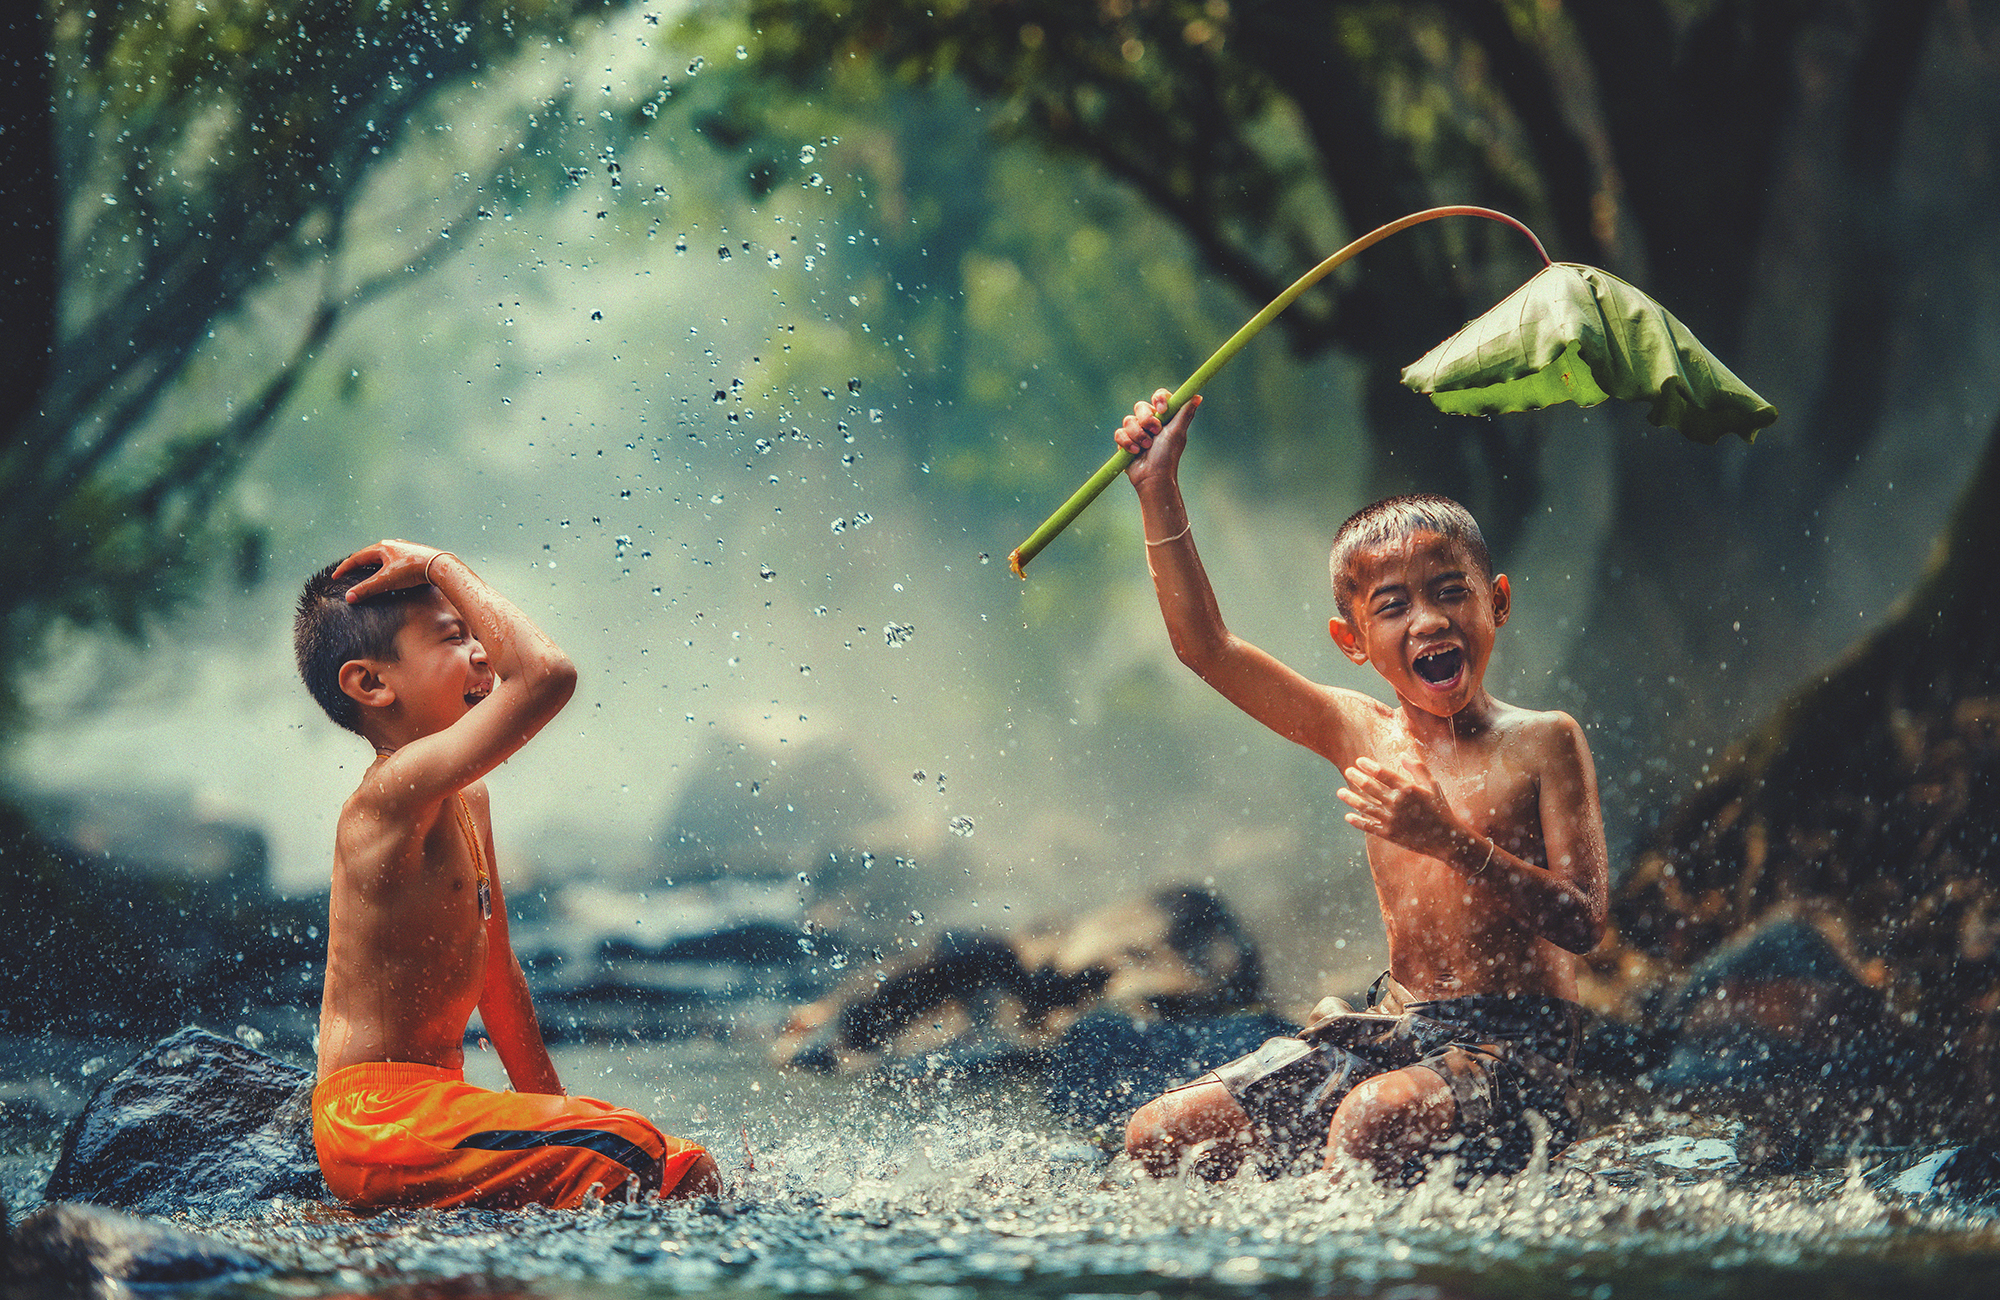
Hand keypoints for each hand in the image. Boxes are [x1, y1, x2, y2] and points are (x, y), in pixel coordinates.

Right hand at [331, 538, 443, 602]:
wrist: (439, 566)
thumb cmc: (412, 571)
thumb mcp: (386, 582)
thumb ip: (367, 589)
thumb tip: (348, 597)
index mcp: (381, 548)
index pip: (357, 558)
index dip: (345, 568)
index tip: (335, 576)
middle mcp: (391, 544)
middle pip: (369, 554)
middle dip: (358, 564)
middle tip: (348, 572)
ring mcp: (403, 548)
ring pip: (383, 556)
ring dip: (373, 563)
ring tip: (366, 571)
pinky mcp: (414, 553)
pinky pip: (395, 559)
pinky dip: (386, 565)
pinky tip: (390, 570)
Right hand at [1115, 389, 1199, 487]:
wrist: (1153, 476)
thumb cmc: (1167, 455)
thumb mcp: (1177, 432)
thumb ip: (1185, 412)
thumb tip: (1198, 397)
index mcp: (1164, 417)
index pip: (1159, 397)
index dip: (1159, 399)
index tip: (1162, 410)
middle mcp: (1150, 422)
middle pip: (1140, 406)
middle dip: (1146, 420)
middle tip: (1155, 433)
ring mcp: (1136, 431)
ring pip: (1128, 420)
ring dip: (1138, 435)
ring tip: (1146, 447)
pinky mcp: (1125, 441)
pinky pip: (1119, 433)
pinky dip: (1127, 443)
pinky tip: (1135, 452)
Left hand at [1337, 754, 1468, 860]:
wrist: (1446, 839)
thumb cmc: (1440, 809)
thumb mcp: (1433, 785)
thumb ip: (1418, 768)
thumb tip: (1402, 754)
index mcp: (1407, 789)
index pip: (1382, 773)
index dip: (1368, 765)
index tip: (1359, 761)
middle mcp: (1397, 803)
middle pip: (1369, 787)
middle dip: (1356, 777)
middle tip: (1348, 771)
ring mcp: (1391, 819)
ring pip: (1364, 806)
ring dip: (1350, 798)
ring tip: (1339, 792)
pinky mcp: (1389, 834)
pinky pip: (1368, 826)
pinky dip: (1357, 821)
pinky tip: (1348, 816)